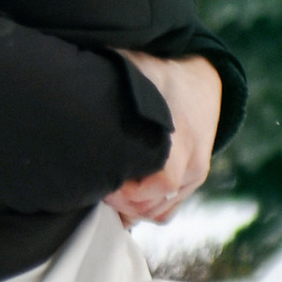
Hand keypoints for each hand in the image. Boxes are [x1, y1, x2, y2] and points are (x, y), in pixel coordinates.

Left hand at [105, 52, 221, 226]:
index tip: (104, 182)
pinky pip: (167, 210)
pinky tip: (125, 197)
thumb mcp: (140, 69)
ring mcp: (195, 175)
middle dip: (123, 202)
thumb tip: (79, 73)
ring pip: (158, 212)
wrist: (202, 80)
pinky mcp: (193, 181)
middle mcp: (192, 162)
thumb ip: (113, 70)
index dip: (128, 192)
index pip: (160, 183)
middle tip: (99, 186)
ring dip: (132, 208)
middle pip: (153, 205)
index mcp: (181, 139)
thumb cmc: (163, 75)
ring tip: (110, 190)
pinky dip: (145, 210)